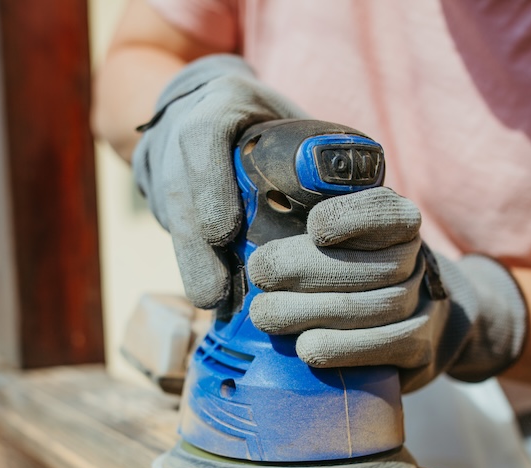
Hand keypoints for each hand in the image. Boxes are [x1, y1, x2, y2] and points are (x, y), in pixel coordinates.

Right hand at [132, 55, 303, 308]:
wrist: (201, 110)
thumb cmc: (266, 122)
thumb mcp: (292, 118)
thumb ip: (320, 150)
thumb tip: (367, 196)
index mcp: (223, 102)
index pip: (205, 133)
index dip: (210, 184)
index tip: (224, 231)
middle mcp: (184, 133)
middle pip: (180, 188)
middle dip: (195, 244)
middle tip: (215, 291)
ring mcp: (166, 165)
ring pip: (171, 214)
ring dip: (191, 263)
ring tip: (211, 301)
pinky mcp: (163, 196)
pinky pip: (173, 230)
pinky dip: (192, 263)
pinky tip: (211, 296)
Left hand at [248, 187, 527, 391]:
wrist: (405, 330)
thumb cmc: (343, 279)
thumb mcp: (324, 245)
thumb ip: (296, 231)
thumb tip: (239, 235)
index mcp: (393, 222)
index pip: (385, 210)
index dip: (352, 216)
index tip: (314, 227)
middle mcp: (415, 259)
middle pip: (375, 263)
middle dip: (309, 268)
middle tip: (261, 274)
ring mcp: (422, 305)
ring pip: (377, 306)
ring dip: (313, 311)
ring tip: (266, 314)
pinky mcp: (419, 349)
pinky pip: (386, 346)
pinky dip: (341, 348)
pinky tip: (306, 347)